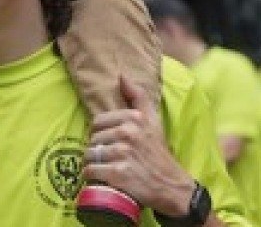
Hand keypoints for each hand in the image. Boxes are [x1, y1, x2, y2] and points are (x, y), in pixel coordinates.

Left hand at [81, 76, 195, 216]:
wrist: (170, 184)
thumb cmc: (157, 151)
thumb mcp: (152, 120)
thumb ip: (138, 96)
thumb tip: (121, 76)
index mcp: (134, 118)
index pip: (98, 122)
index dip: (100, 133)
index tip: (108, 141)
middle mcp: (128, 133)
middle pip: (93, 139)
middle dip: (97, 149)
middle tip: (108, 157)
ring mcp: (122, 154)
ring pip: (89, 155)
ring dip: (92, 163)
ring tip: (103, 167)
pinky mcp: (118, 174)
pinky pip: (90, 171)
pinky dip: (91, 176)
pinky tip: (100, 177)